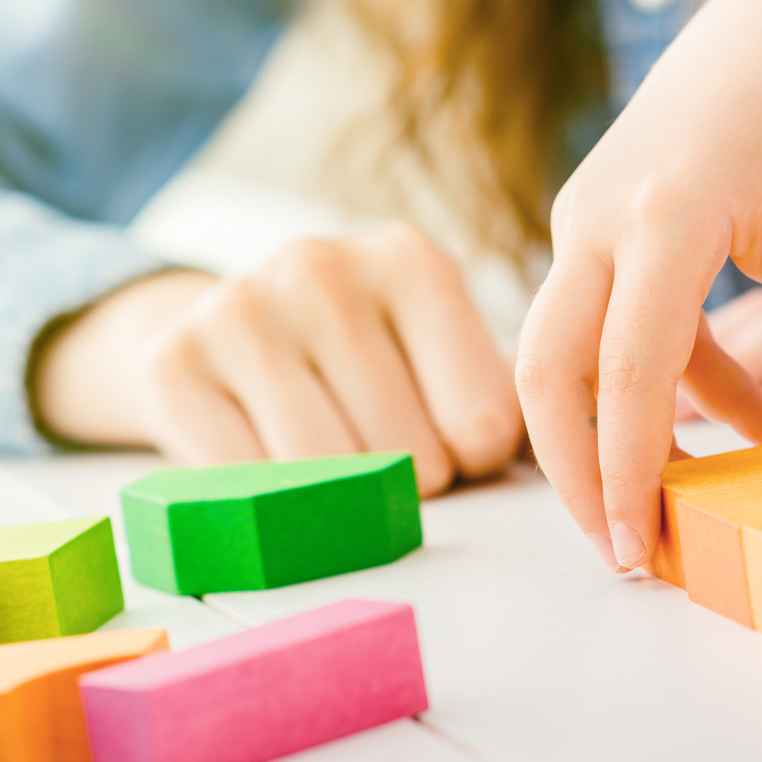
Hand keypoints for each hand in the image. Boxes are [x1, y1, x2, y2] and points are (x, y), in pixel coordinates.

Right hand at [33, 223, 521, 495]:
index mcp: (411, 261)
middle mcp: (322, 266)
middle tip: (380, 456)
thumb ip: (507, 404)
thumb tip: (588, 470)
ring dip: (337, 499)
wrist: (215, 334)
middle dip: (405, 481)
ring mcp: (240, 308)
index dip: (471, 459)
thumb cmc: (357, 362)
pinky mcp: (173, 362)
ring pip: (328, 474)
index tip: (447, 440)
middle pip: (409, 454)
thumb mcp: (436, 356)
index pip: (485, 420)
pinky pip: (247, 483)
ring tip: (330, 458)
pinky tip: (265, 457)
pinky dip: (265, 500)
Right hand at [517, 0, 761, 573]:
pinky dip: (665, 389)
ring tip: (687, 509)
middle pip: (548, 370)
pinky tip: (751, 433)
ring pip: (565, 357)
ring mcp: (585, 221)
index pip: (624, 368)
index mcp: (662, 211)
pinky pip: (612, 330)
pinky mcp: (596, 230)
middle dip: (574, 471)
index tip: (638, 546)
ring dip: (617, 437)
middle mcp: (598, 216)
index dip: (625, 468)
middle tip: (626, 552)